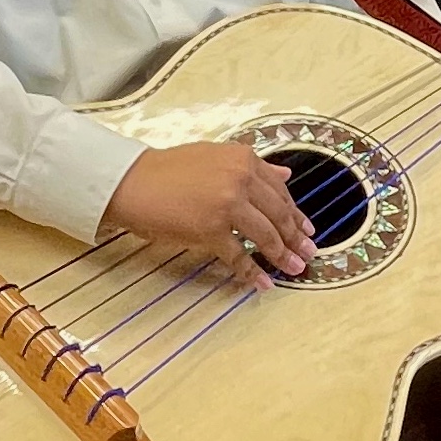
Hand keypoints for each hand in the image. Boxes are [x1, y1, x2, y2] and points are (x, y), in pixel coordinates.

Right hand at [106, 140, 314, 288]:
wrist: (132, 182)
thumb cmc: (168, 171)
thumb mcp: (215, 157)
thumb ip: (252, 167)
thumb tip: (286, 176)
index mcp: (243, 159)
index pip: (280, 191)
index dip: (295, 214)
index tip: (307, 229)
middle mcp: (240, 179)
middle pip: (278, 214)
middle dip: (296, 237)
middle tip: (309, 252)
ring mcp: (227, 205)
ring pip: (265, 236)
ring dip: (282, 256)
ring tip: (294, 269)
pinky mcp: (211, 230)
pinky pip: (238, 256)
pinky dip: (252, 272)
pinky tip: (263, 283)